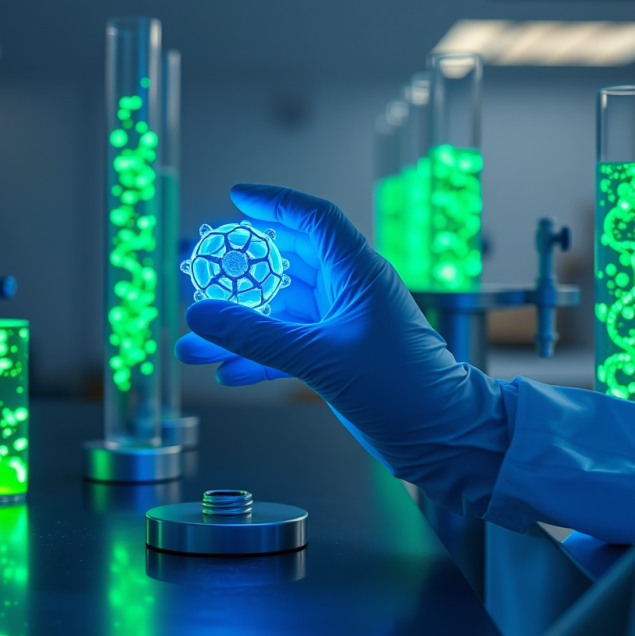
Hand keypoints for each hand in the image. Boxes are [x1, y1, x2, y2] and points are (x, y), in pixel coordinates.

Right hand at [176, 184, 509, 516]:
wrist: (441, 438)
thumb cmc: (402, 387)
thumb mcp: (320, 357)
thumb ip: (256, 336)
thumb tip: (200, 315)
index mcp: (358, 272)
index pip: (313, 220)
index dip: (274, 204)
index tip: (237, 197)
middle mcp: (347, 291)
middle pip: (284, 266)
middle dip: (239, 273)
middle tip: (200, 275)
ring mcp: (338, 325)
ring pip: (276, 314)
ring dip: (237, 328)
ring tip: (193, 341)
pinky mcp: (333, 358)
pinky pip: (283, 348)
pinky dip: (254, 358)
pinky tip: (225, 372)